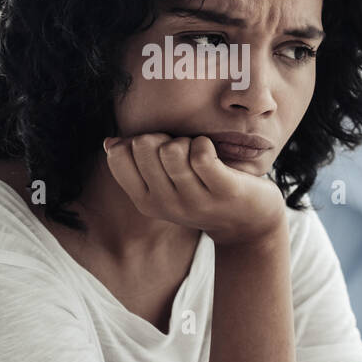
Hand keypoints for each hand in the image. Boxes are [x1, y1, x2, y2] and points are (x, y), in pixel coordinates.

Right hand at [103, 133, 286, 246]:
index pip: (118, 157)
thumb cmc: (206, 193)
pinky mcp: (224, 192)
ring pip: (172, 150)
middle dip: (164, 137)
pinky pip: (201, 155)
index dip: (137, 142)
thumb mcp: (167, 186)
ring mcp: (195, 200)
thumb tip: (110, 142)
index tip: (158, 150)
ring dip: (187, 142)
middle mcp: (166, 204)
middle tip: (183, 150)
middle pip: (144, 146)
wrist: (251, 224)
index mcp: (146, 201)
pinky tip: (212, 152)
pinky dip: (205, 144)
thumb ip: (139, 166)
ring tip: (199, 153)